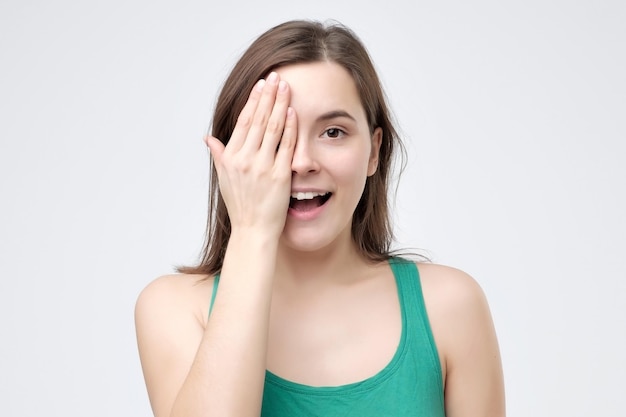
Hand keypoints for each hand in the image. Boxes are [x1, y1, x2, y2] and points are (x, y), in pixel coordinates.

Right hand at [205, 72, 296, 237]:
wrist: (253, 231)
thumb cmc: (240, 206)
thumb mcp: (223, 179)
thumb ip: (218, 155)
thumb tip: (208, 138)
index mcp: (230, 158)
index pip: (243, 122)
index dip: (253, 101)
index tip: (261, 85)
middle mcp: (244, 160)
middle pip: (258, 120)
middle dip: (268, 96)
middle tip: (276, 76)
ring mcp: (262, 167)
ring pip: (272, 129)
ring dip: (280, 105)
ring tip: (286, 87)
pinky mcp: (279, 176)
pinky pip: (286, 147)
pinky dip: (290, 128)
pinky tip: (293, 112)